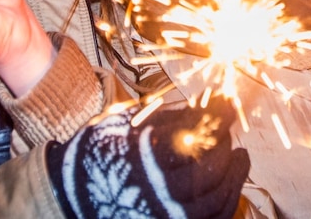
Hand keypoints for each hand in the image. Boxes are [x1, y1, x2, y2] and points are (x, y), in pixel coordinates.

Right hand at [48, 99, 249, 218]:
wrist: (71, 194)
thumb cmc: (98, 154)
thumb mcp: (125, 124)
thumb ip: (167, 118)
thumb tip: (207, 106)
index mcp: (144, 158)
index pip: (195, 133)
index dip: (217, 116)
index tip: (227, 102)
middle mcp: (157, 192)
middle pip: (209, 165)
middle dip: (223, 143)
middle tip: (226, 128)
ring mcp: (166, 216)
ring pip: (216, 197)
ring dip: (233, 173)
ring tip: (239, 154)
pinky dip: (227, 200)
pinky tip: (231, 183)